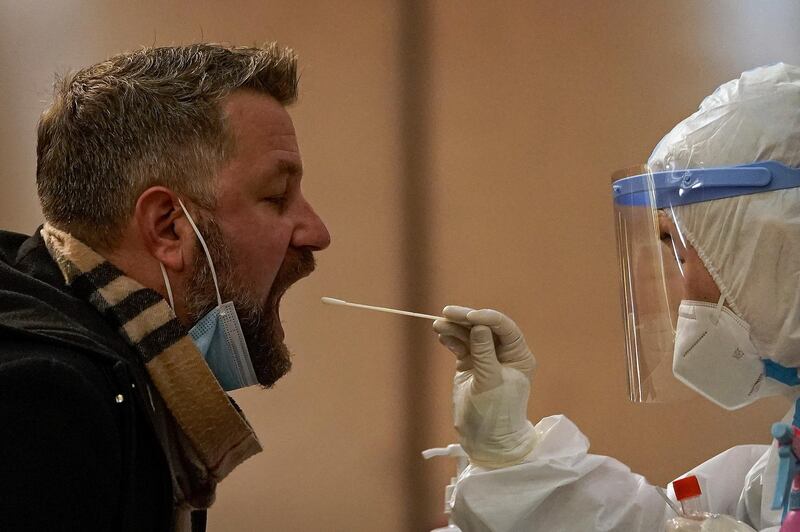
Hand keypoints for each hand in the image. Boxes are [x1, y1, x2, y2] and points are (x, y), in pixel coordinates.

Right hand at [433, 305, 536, 468]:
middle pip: (484, 327)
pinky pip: (460, 345)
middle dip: (466, 319)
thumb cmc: (496, 413)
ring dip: (454, 328)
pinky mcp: (470, 365)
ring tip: (438, 325)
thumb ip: (484, 354)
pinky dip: (451, 339)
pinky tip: (441, 334)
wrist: (486, 440)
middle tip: (447, 313)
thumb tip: (479, 326)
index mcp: (518, 355)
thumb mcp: (491, 382)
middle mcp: (504, 353)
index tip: (470, 316)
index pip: (504, 328)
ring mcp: (485, 358)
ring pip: (469, 334)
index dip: (487, 318)